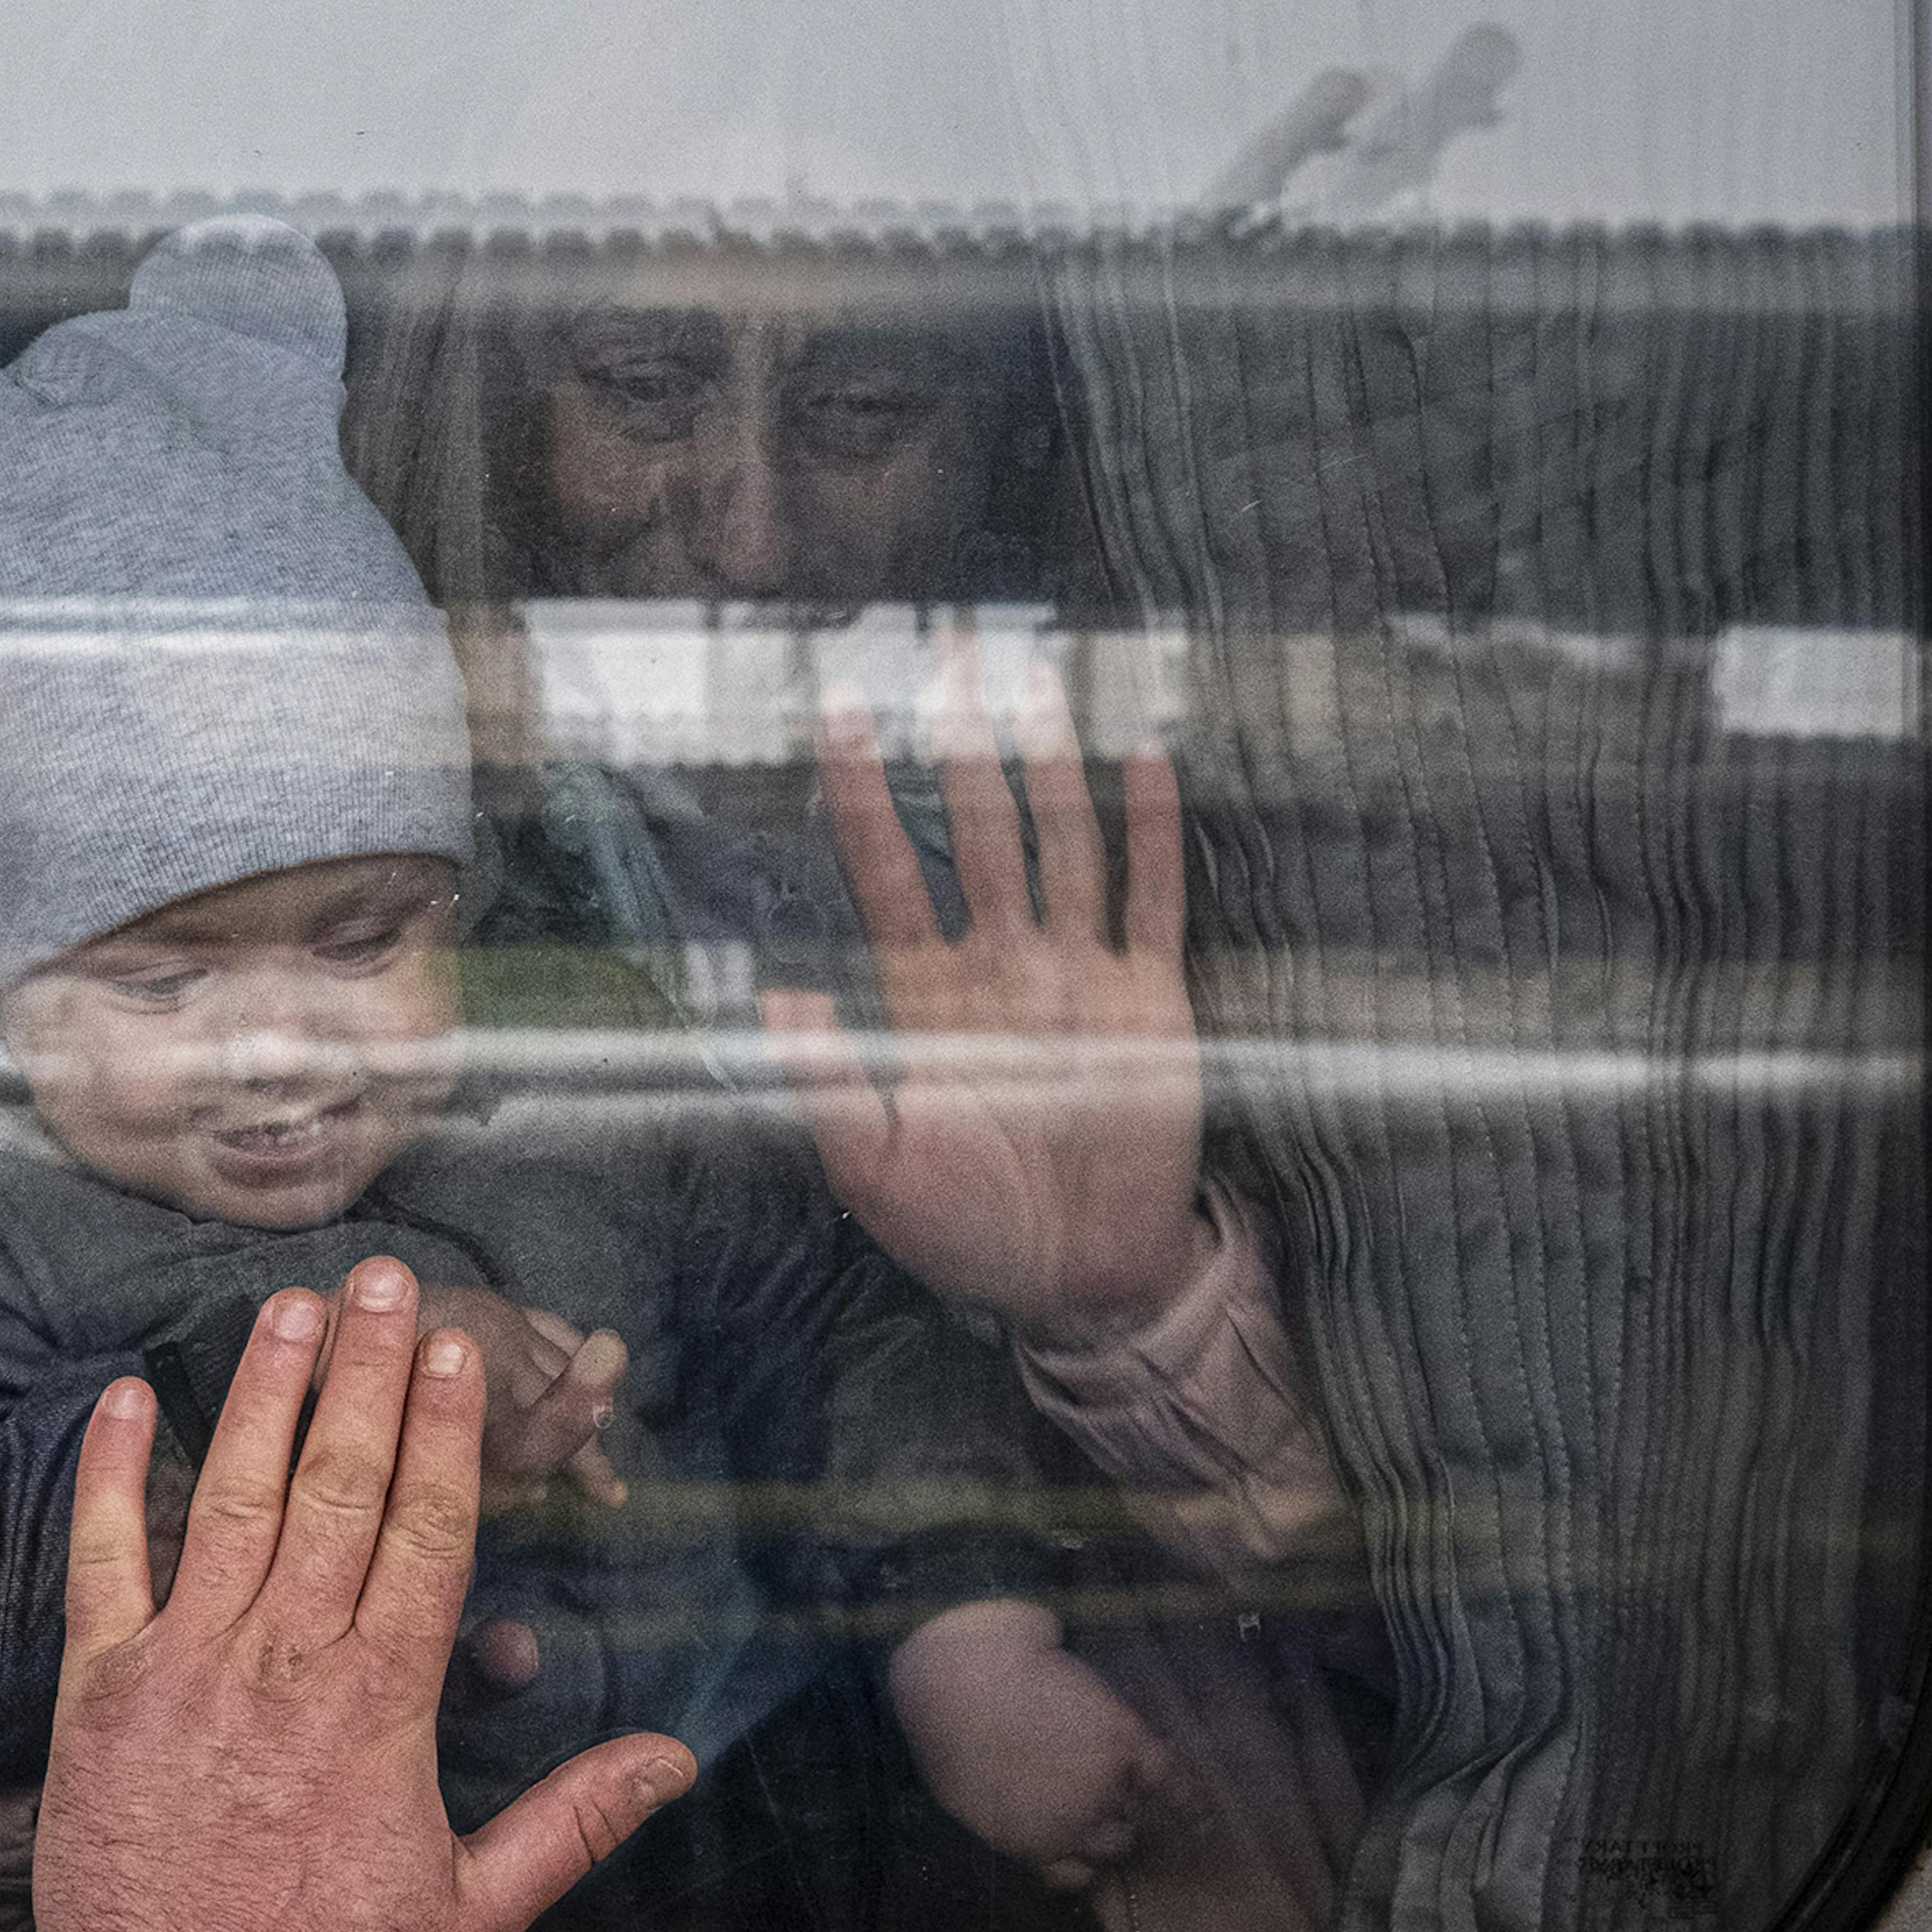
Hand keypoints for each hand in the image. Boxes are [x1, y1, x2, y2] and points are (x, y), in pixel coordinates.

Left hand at [0, 1255, 700, 1931]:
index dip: (443, 1433)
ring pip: (234, 1498)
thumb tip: (671, 1762)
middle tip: (384, 1279)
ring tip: (289, 1304)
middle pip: (338, 1487)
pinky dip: (114, 1475)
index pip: (425, 1532)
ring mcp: (187, 1661)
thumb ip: (574, 1824)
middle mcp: (287, 1659)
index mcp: (380, 1701)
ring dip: (264, 1394)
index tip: (454, 1350)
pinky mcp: (102, 1685)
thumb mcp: (474, 1911)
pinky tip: (127, 1398)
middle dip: (365, 1374)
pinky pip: (104, 1559)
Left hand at [759, 635, 1221, 1345]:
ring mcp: (1079, 974)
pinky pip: (1151, 899)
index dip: (865, 797)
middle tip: (946, 650)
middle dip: (958, 743)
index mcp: (927, 996)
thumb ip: (828, 1079)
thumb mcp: (872, 1168)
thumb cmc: (966, 1232)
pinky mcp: (1150, 999)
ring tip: (1031, 681)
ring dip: (1047, 764)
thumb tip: (779, 990)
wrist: (1074, 1281)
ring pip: (1061, 843)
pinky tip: (1143, 758)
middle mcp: (1001, 964)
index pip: (889, 872)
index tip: (839, 715)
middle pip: (976, 827)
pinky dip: (1150, 831)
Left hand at [886, 1598, 1166, 1891]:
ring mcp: (1098, 1785)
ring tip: (1101, 1754)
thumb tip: (1026, 1821)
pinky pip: (1168, 1778)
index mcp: (1025, 1844)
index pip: (1071, 1874)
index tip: (1086, 1845)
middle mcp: (1068, 1827)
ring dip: (1127, 1791)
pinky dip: (1189, 1797)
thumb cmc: (951, 1723)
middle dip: (1106, 1822)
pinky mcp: (1120, 1740)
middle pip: (1110, 1843)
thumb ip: (1003, 1817)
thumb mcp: (963, 1790)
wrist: (964, 1668)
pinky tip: (1201, 1813)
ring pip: (1132, 1807)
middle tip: (1096, 1790)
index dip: (1080, 1856)